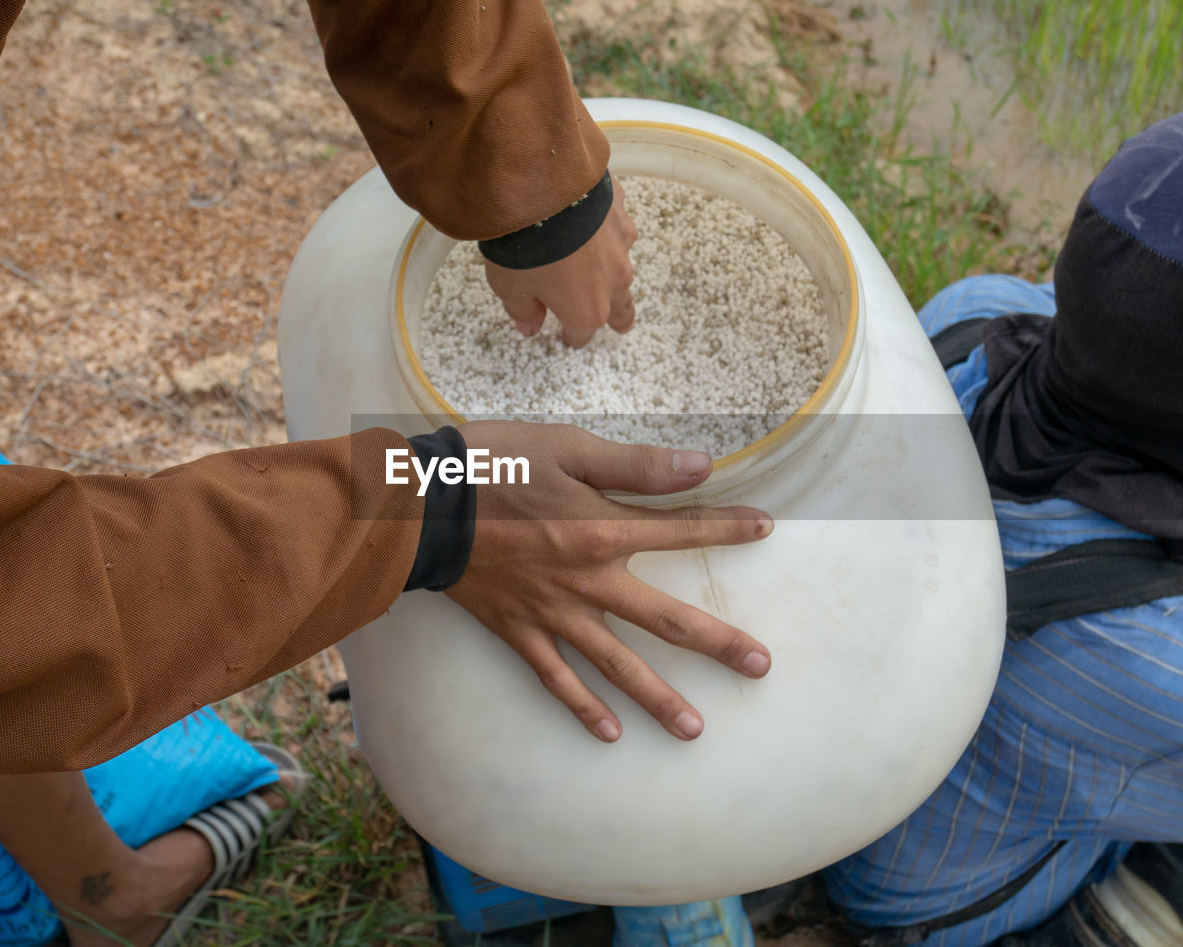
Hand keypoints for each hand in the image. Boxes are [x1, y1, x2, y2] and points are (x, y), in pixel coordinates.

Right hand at [446, 421, 773, 742]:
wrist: (418, 508)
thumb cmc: (492, 467)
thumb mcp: (566, 448)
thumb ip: (635, 465)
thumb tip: (701, 465)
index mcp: (602, 530)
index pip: (681, 531)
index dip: (726, 528)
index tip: (765, 527)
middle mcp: (587, 582)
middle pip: (664, 619)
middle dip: (716, 643)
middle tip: (760, 667)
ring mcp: (553, 613)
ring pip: (615, 664)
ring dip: (657, 698)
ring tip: (695, 729)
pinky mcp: (518, 630)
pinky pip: (555, 677)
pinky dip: (581, 707)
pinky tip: (609, 733)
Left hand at [483, 176, 637, 347]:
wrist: (541, 188)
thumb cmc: (522, 244)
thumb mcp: (509, 286)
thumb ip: (522, 310)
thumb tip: (530, 326)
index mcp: (585, 309)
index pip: (582, 334)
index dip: (573, 336)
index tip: (567, 336)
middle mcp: (613, 282)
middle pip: (621, 310)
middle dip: (618, 319)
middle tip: (620, 324)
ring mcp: (622, 246)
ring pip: (622, 267)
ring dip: (610, 269)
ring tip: (594, 262)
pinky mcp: (622, 214)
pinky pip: (615, 228)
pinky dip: (604, 230)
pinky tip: (587, 220)